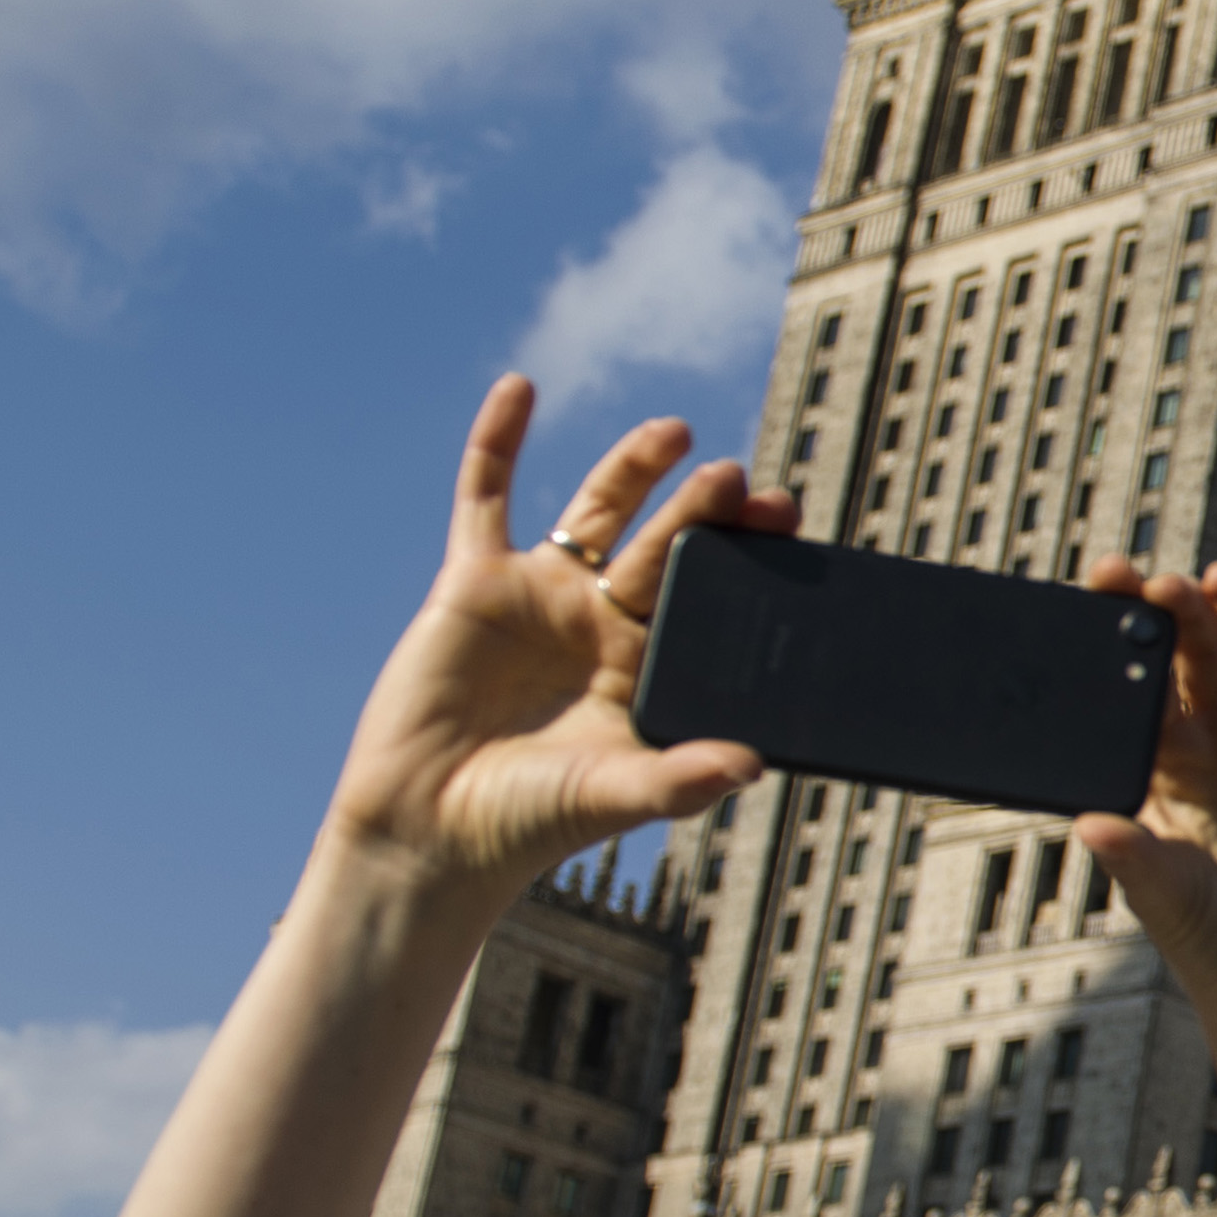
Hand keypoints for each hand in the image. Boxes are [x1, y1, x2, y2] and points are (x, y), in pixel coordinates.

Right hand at [319, 382, 775, 894]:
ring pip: (596, 512)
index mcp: (652, 665)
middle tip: (740, 482)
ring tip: (674, 433)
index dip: (747, 558)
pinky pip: (484, 497)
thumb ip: (679, 779)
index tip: (785, 523)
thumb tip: (751, 764)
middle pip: (666, 547)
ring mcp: (542, 596)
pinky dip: (496, 440)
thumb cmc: (528, 821)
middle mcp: (603, 622)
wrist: (430, 829)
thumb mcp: (613, 795)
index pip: (712, 596)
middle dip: (703, 513)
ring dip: (632, 468)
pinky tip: (518, 387)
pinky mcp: (474, 583)